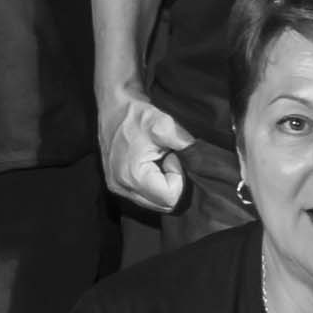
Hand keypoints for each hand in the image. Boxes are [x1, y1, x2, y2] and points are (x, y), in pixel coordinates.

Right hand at [101, 90, 191, 214]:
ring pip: (154, 203)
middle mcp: (122, 187)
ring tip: (157, 160)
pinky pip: (144, 197)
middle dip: (171, 184)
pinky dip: (152, 184)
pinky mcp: (116, 185)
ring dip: (162, 184)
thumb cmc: (135, 115)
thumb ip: (183, 143)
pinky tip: (149, 164)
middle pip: (162, 204)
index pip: (170, 197)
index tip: (171, 156)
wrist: (113, 107)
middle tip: (166, 158)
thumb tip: (199, 157)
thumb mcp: (163, 124)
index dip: (178, 177)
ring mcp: (117, 188)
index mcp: (133, 176)